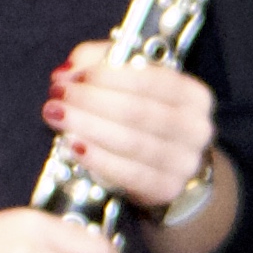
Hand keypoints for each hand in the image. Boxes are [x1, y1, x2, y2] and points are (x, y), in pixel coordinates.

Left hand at [49, 38, 213, 214]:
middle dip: (90, 101)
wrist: (170, 169)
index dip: (107, 76)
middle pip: (137, 111)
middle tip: (57, 96)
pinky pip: (129, 174)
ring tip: (57, 117)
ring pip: (131, 142)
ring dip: (87, 127)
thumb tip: (68, 70)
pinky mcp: (166, 188)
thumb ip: (102, 64)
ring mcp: (184, 162)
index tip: (72, 76)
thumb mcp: (132, 84)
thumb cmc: (147, 120)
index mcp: (193, 95)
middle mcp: (195, 128)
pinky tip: (74, 147)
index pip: (150, 80)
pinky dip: (98, 159)